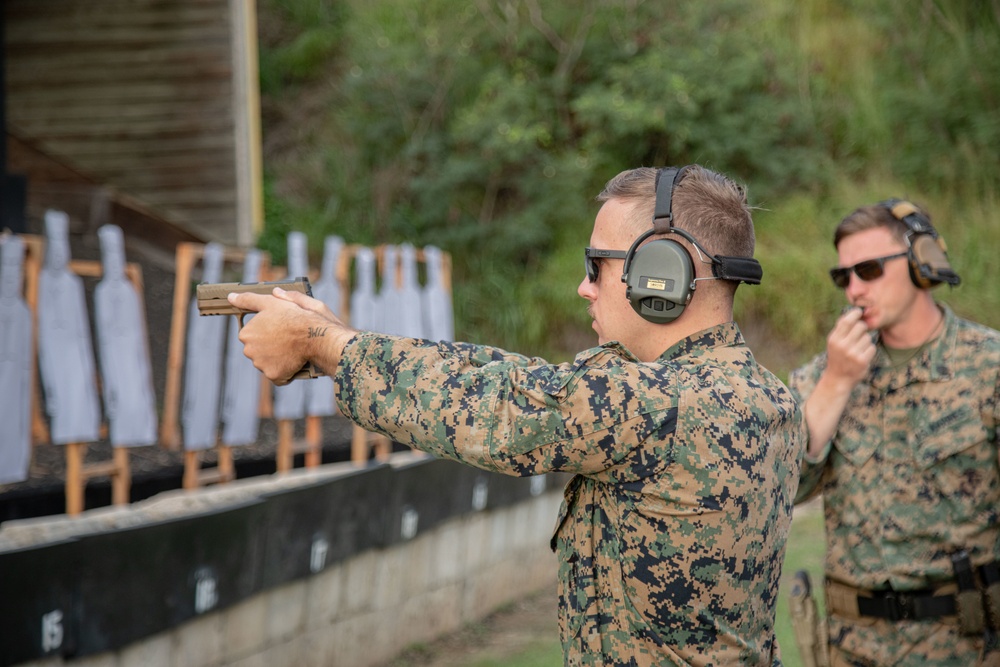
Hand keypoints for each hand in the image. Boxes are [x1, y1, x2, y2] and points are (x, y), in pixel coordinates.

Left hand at [228, 287, 354, 383]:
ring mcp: (261, 365)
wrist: (314, 334)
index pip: (252, 336)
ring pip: (268, 364)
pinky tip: (294, 362)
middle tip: (286, 340)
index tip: (279, 329)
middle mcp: (249, 351)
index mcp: (246, 334)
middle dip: (270, 348)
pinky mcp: (274, 375)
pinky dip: (285, 372)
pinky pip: (278, 376)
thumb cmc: (294, 316)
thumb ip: (249, 299)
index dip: (267, 332)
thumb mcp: (270, 302)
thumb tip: (232, 297)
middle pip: (259, 351)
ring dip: (277, 360)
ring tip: (291, 350)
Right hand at [824, 306, 875, 391]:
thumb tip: (853, 312)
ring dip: (866, 341)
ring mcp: (852, 353)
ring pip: (867, 337)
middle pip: (861, 326)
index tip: (859, 313)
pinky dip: (869, 350)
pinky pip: (872, 347)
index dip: (855, 314)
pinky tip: (863, 355)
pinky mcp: (862, 361)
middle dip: (863, 328)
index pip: (846, 321)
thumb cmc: (838, 357)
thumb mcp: (834, 343)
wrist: (838, 379)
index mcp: (834, 339)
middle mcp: (842, 345)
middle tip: (860, 333)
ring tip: (858, 349)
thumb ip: (841, 329)